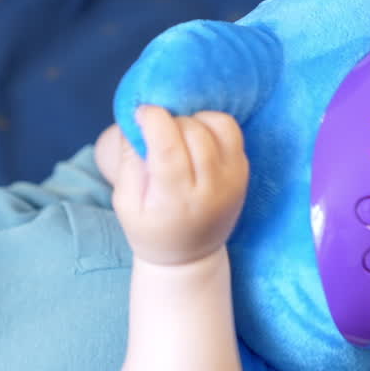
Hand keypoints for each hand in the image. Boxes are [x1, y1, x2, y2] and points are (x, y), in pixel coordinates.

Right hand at [111, 106, 247, 265]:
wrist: (190, 257)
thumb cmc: (150, 228)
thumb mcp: (126, 203)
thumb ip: (129, 162)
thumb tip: (134, 122)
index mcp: (175, 200)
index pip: (168, 147)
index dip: (153, 120)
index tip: (141, 113)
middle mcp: (210, 189)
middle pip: (194, 132)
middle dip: (171, 120)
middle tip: (157, 132)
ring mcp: (232, 180)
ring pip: (219, 125)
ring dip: (194, 119)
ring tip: (179, 134)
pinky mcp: (244, 173)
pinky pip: (232, 132)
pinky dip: (211, 126)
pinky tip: (195, 140)